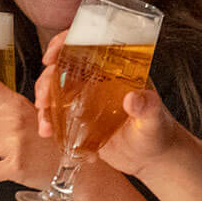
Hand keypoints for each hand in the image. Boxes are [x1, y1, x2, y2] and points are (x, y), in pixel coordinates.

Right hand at [32, 34, 176, 177]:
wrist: (152, 157)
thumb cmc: (158, 132)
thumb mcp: (154, 118)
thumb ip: (148, 107)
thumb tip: (134, 98)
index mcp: (114, 69)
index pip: (87, 44)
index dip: (65, 43)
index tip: (51, 55)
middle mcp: (97, 80)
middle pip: (62, 67)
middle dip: (46, 79)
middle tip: (43, 97)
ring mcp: (85, 99)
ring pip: (54, 90)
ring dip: (43, 102)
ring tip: (45, 124)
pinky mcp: (78, 119)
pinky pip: (56, 113)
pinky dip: (47, 122)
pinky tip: (48, 134)